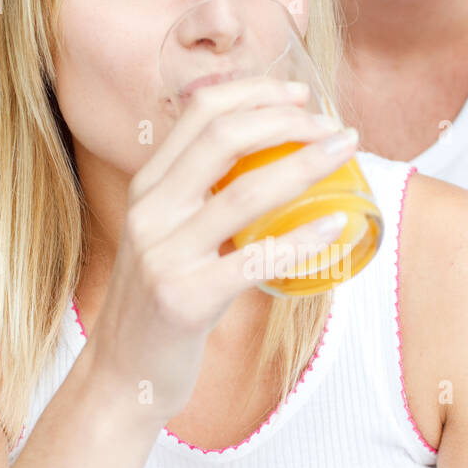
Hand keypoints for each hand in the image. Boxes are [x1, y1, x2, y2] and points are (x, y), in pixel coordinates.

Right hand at [85, 74, 356, 420]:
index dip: (255, 93)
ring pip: (244, 193)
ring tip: (345, 154)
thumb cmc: (160, 304)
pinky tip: (337, 225)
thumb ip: (201, 201)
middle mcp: (150, 212)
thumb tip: (272, 165)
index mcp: (147, 187)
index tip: (301, 96)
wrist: (122, 374)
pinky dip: (303, 239)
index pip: (200, 113)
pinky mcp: (185, 300)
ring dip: (306, 165)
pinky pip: (255, 261)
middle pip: (223, 138)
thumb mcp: (168, 238)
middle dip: (287, 120)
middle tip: (333, 126)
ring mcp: (164, 255)